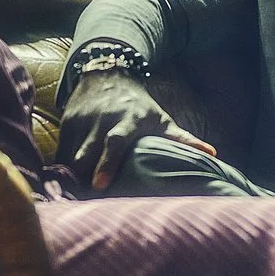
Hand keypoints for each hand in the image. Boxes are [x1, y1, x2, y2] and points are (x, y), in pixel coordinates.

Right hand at [56, 70, 214, 190]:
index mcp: (127, 122)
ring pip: (70, 154)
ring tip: (71, 200)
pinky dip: (61, 169)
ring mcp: (82, 122)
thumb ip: (183, 139)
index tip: (101, 185)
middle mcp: (101, 122)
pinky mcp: (67, 123)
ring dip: (70, 177)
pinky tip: (63, 186)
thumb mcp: (161, 119)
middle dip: (81, 176)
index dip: (107, 163)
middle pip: (87, 152)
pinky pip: (61, 151)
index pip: (115, 143)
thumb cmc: (139, 105)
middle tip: (81, 202)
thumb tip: (213, 154)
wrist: (107, 73)